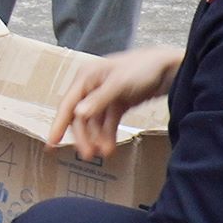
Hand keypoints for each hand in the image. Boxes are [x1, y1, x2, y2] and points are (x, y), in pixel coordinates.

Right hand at [48, 45, 182, 159]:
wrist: (170, 69)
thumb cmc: (143, 68)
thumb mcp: (120, 83)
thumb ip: (99, 99)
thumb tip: (78, 114)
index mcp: (86, 77)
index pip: (67, 104)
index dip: (58, 124)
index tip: (52, 144)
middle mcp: (92, 86)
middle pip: (80, 117)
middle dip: (83, 136)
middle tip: (87, 155)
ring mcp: (104, 96)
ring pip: (94, 123)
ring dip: (97, 138)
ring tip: (104, 153)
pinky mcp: (117, 104)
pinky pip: (108, 123)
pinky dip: (108, 135)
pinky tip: (110, 147)